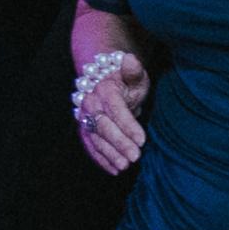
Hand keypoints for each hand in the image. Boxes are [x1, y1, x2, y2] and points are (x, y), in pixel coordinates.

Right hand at [73, 56, 148, 173]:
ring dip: (110, 153)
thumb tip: (130, 59)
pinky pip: (90, 145)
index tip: (142, 140)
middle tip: (135, 156)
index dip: (128, 126)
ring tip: (125, 166)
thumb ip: (132, 70)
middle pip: (103, 126)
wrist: (102, 79)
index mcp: (104, 90)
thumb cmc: (125, 80)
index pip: (116, 110)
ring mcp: (85, 118)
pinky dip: (101, 159)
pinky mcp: (85, 129)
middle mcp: (90, 104)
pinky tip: (114, 170)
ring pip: (96, 138)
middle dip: (119, 143)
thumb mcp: (134, 73)